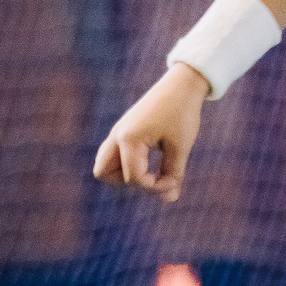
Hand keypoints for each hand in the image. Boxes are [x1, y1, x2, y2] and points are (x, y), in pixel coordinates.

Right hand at [93, 64, 209, 202]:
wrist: (181, 85)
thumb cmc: (182, 113)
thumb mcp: (180, 146)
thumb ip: (173, 173)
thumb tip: (170, 200)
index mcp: (128, 139)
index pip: (133, 178)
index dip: (155, 187)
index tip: (175, 181)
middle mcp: (117, 137)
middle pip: (103, 174)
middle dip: (128, 183)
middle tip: (153, 177)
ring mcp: (117, 133)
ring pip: (105, 165)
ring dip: (125, 174)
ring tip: (152, 170)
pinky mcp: (124, 131)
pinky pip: (115, 155)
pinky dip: (129, 164)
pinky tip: (153, 162)